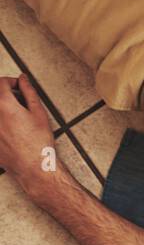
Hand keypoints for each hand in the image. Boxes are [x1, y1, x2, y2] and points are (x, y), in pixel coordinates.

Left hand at [0, 74, 62, 196]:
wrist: (32, 165)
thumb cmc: (38, 141)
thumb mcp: (39, 113)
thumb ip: (29, 92)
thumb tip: (23, 79)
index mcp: (4, 104)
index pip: (1, 83)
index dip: (11, 82)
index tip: (19, 87)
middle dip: (4, 94)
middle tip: (15, 99)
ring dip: (2, 109)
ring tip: (12, 115)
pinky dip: (2, 124)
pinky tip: (9, 129)